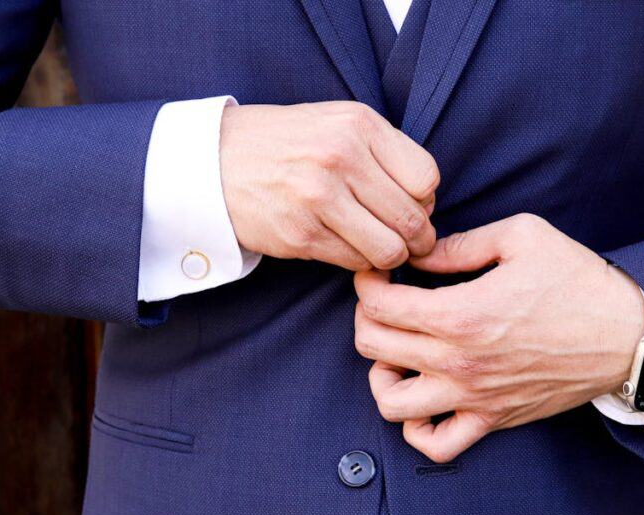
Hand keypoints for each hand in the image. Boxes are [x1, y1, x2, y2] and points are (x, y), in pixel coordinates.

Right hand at [219, 101, 439, 269]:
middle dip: (417, 239)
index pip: (427, 178)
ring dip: (390, 256)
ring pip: (389, 249)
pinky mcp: (301, 234)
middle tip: (406, 242)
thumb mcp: (337, 123)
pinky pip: (355, 262)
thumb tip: (428, 201)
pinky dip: (358, 262)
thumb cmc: (287, 144)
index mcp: (358, 125)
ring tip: (379, 247)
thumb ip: (384, 151)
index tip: (411, 205)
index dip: (426, 200)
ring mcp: (319, 197)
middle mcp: (341, 157)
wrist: (214, 161)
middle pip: (413, 219)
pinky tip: (346, 247)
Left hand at [352, 214, 643, 462]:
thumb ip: (461, 243)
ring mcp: (472, 397)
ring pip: (389, 402)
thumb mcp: (523, 236)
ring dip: (381, 373)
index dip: (367, 281)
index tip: (379, 272)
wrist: (629, 336)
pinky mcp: (491, 419)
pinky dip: (416, 427)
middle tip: (387, 301)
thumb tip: (419, 252)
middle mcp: (458, 361)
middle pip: (372, 346)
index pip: (379, 304)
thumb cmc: (578, 281)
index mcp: (461, 313)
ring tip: (399, 352)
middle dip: (367, 317)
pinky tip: (425, 397)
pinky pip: (434, 444)